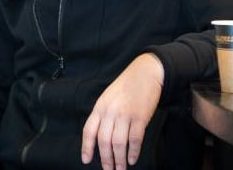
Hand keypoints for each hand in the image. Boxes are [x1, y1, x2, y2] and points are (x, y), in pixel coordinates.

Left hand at [81, 53, 163, 169]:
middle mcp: (110, 111)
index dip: (86, 147)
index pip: (89, 130)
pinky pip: (135, 139)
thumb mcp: (108, 97)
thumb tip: (100, 136)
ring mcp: (125, 114)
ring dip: (119, 159)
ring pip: (119, 143)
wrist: (146, 72)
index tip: (86, 160)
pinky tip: (132, 159)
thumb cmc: (127, 85)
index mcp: (100, 106)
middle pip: (104, 141)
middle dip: (106, 159)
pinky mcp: (140, 117)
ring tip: (120, 169)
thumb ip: (103, 114)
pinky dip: (133, 152)